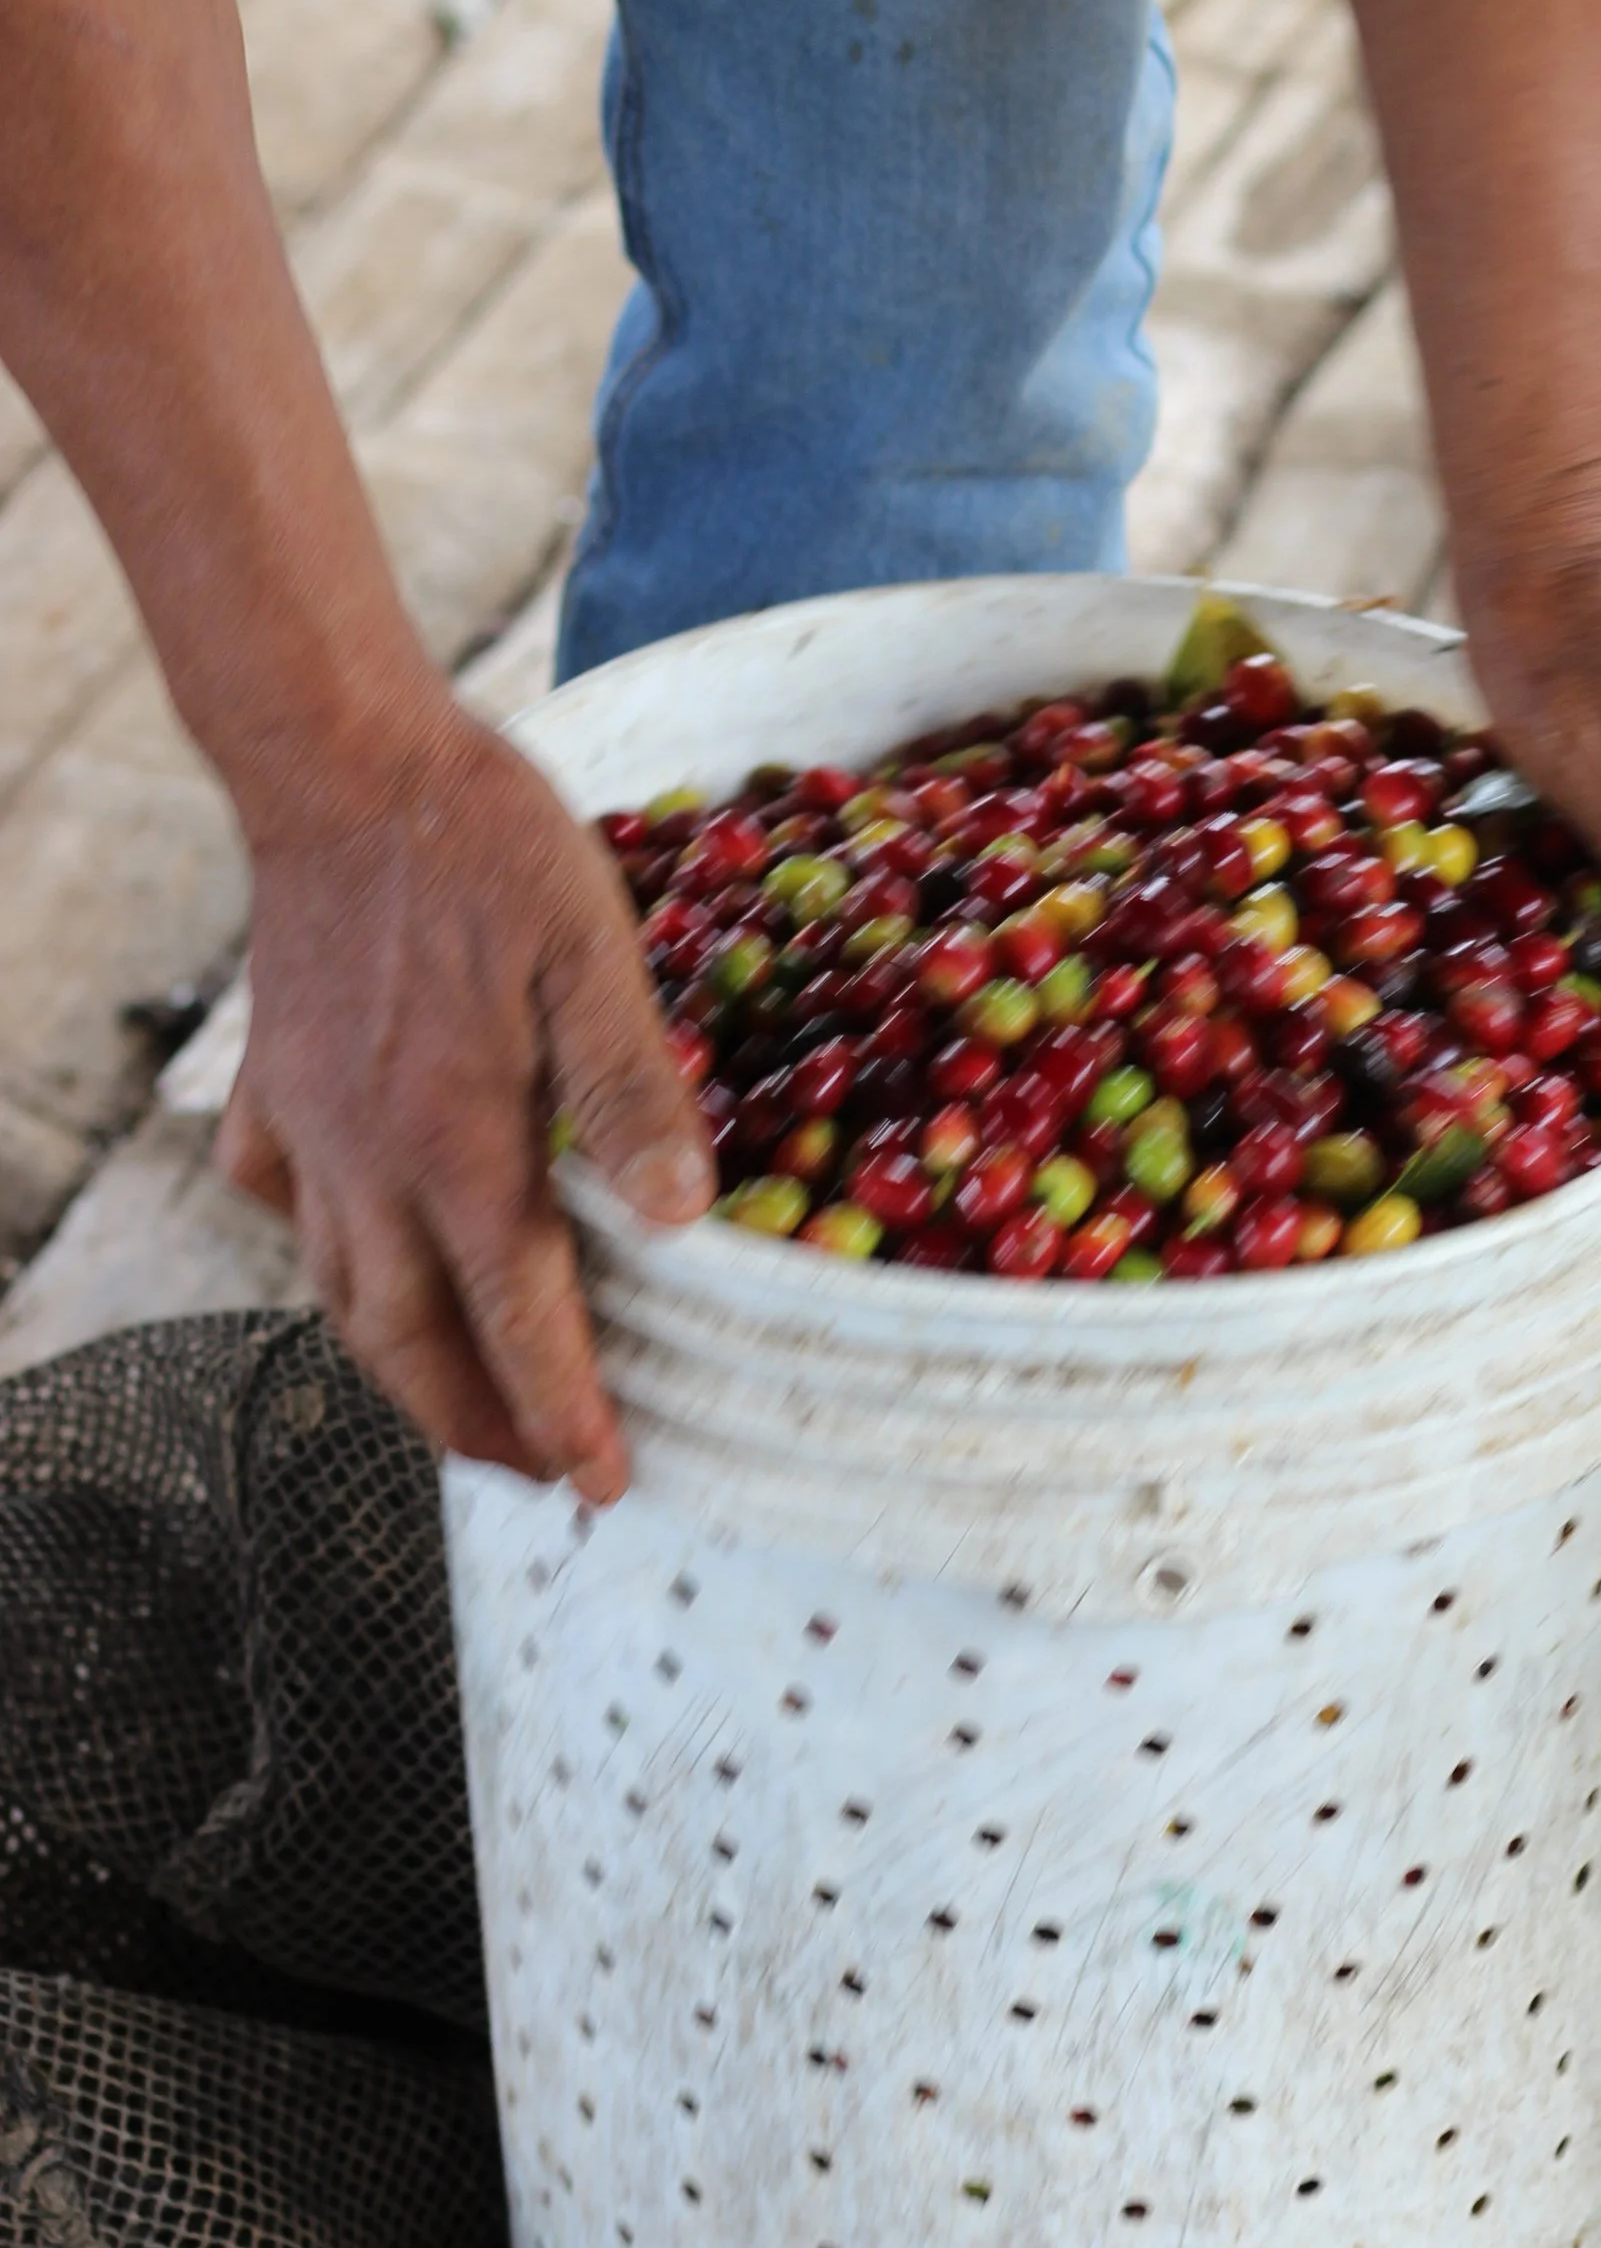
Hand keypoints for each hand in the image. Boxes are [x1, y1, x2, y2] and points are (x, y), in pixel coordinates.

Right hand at [216, 697, 712, 1498]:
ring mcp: (306, 1128)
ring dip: (402, 1369)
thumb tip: (682, 1217)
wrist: (340, 762)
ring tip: (456, 1410)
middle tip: (536, 1478)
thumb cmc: (482, 847)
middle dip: (476, 1427)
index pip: (519, 1319)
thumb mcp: (593, 953)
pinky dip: (323, 1261)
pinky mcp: (271, 1086)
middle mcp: (366, 1161)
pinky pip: (285, 1208)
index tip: (601, 1484)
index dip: (563, 1413)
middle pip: (413, 1341)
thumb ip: (632, 1090)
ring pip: (339, 1294)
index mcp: (456, 1144)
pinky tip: (355, 1262)